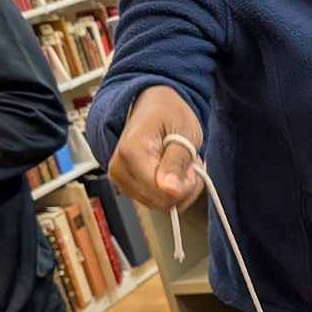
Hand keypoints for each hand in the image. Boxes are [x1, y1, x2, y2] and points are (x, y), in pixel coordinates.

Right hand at [107, 85, 203, 212]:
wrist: (153, 105)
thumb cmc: (170, 113)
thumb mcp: (183, 132)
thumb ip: (176, 162)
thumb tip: (169, 191)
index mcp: (131, 153)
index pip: (164, 194)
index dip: (186, 184)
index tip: (193, 163)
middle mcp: (119, 170)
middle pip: (162, 203)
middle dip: (184, 187)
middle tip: (188, 161)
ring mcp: (120, 180)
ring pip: (161, 205)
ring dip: (179, 188)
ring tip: (178, 162)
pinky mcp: (126, 187)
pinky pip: (156, 202)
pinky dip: (171, 190)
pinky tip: (171, 170)